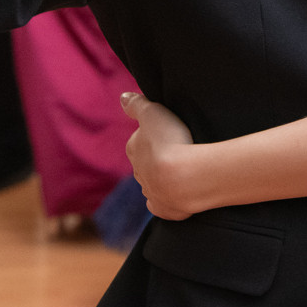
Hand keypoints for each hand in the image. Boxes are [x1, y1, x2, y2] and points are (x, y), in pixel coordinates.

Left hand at [122, 91, 198, 220]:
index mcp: (134, 149)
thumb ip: (137, 104)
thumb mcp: (153, 112)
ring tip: (182, 171)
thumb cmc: (170, 141)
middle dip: (156, 159)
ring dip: (162, 178)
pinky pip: (160, 205)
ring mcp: (150, 192)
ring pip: (152, 184)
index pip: (139, 141)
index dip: (153, 136)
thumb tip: (123, 98)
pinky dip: (166, 200)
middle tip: (177, 151)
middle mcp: (138, 172)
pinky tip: (176, 195)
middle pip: (145, 163)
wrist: (184, 177)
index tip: (168, 133)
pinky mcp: (163, 208)